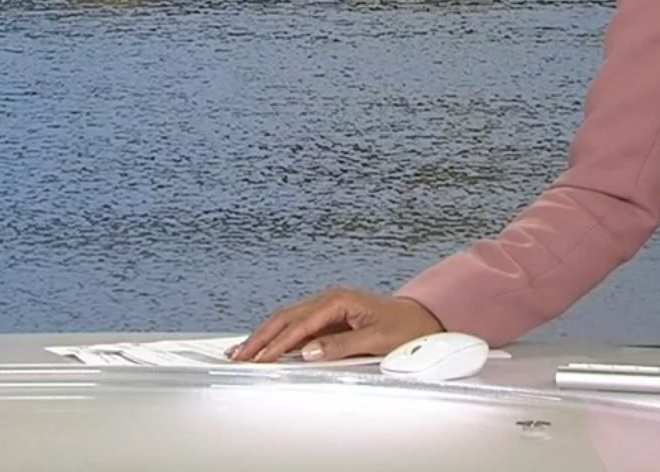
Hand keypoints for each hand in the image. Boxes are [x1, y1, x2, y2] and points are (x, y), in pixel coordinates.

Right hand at [227, 287, 443, 363]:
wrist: (422, 319)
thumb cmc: (404, 328)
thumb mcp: (376, 340)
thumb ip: (341, 346)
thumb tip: (308, 352)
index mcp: (339, 301)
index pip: (300, 324)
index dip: (278, 344)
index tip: (260, 359)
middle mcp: (329, 299)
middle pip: (285, 318)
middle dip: (260, 338)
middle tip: (238, 357)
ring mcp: (327, 306)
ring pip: (287, 319)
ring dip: (264, 336)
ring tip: (241, 352)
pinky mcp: (328, 316)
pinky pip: (296, 325)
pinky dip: (277, 335)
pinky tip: (264, 346)